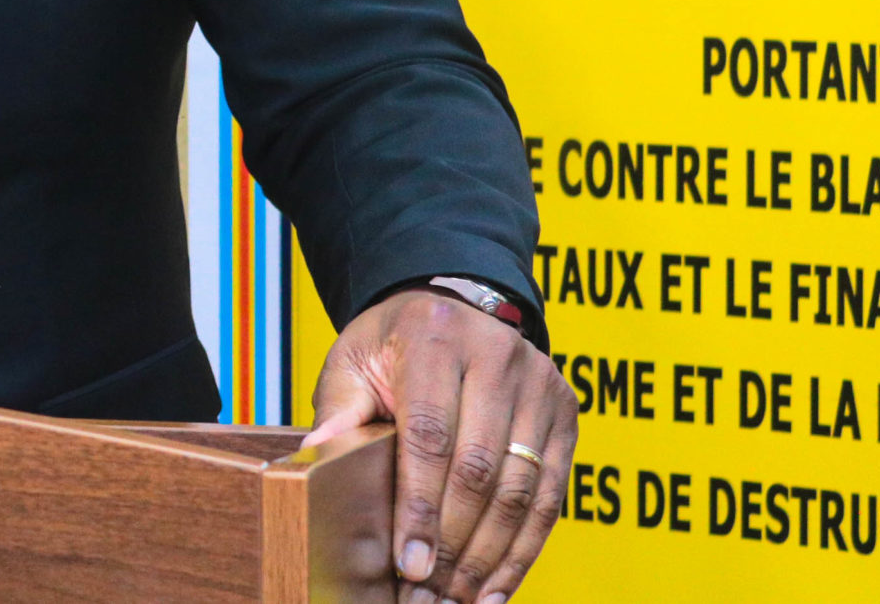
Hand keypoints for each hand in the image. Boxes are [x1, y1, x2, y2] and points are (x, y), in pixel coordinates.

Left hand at [304, 288, 575, 603]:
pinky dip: (523, 550)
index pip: (430, 435)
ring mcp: (539, 386)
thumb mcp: (355, 359)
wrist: (455, 305)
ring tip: (456, 599)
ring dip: (488, 558)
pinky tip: (494, 588)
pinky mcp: (565, 415)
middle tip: (427, 594)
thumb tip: (314, 459)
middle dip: (452, 543)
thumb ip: (338, 410)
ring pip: (521, 491)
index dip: (420, 505)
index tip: (408, 563)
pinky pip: (551, 497)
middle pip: (479, 469)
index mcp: (435, 337)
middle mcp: (497, 357)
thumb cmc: (396, 342)